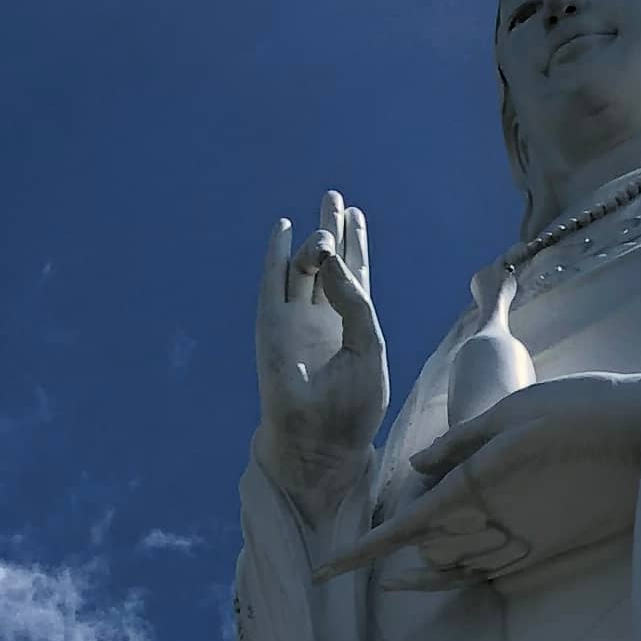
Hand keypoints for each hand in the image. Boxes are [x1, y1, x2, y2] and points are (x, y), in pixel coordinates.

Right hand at [253, 192, 387, 524]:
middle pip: (326, 264)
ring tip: (327, 212)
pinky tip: (282, 229)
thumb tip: (331, 256)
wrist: (321, 443)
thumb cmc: (352, 408)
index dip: (355, 244)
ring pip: (302, 268)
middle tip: (334, 197)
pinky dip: (275, 255)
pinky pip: (272, 283)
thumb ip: (355, 301)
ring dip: (311, 238)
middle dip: (332, 230)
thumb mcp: (368, 347)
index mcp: (351, 327)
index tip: (356, 215)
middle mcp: (322, 320)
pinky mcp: (271, 328)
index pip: (353, 276)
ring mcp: (295, 322)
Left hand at [320, 372, 640, 584]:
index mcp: (471, 490)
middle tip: (396, 523)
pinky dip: (472, 560)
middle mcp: (492, 528)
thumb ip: (457, 444)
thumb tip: (419, 465)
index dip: (356, 554)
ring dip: (436, 556)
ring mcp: (521, 545)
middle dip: (405, 544)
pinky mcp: (546, 552)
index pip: (400, 531)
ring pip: (458, 566)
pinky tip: (476, 540)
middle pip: (426, 553)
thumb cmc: (574, 412)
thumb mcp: (507, 413)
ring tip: (428, 543)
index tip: (321, 572)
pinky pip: (493, 568)